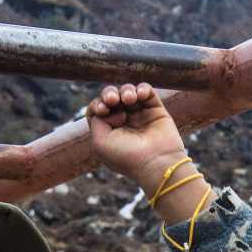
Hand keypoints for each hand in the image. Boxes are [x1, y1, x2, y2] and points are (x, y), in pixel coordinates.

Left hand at [87, 83, 207, 225]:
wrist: (156, 163)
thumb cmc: (126, 156)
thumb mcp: (99, 142)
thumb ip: (95, 120)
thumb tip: (106, 107)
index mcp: (108, 131)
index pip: (98, 109)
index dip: (97, 104)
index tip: (102, 109)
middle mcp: (123, 122)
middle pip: (111, 97)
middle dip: (109, 93)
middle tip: (112, 99)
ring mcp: (139, 115)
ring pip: (128, 92)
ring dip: (126, 91)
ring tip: (128, 99)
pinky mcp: (156, 110)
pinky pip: (147, 91)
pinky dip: (142, 88)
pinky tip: (140, 95)